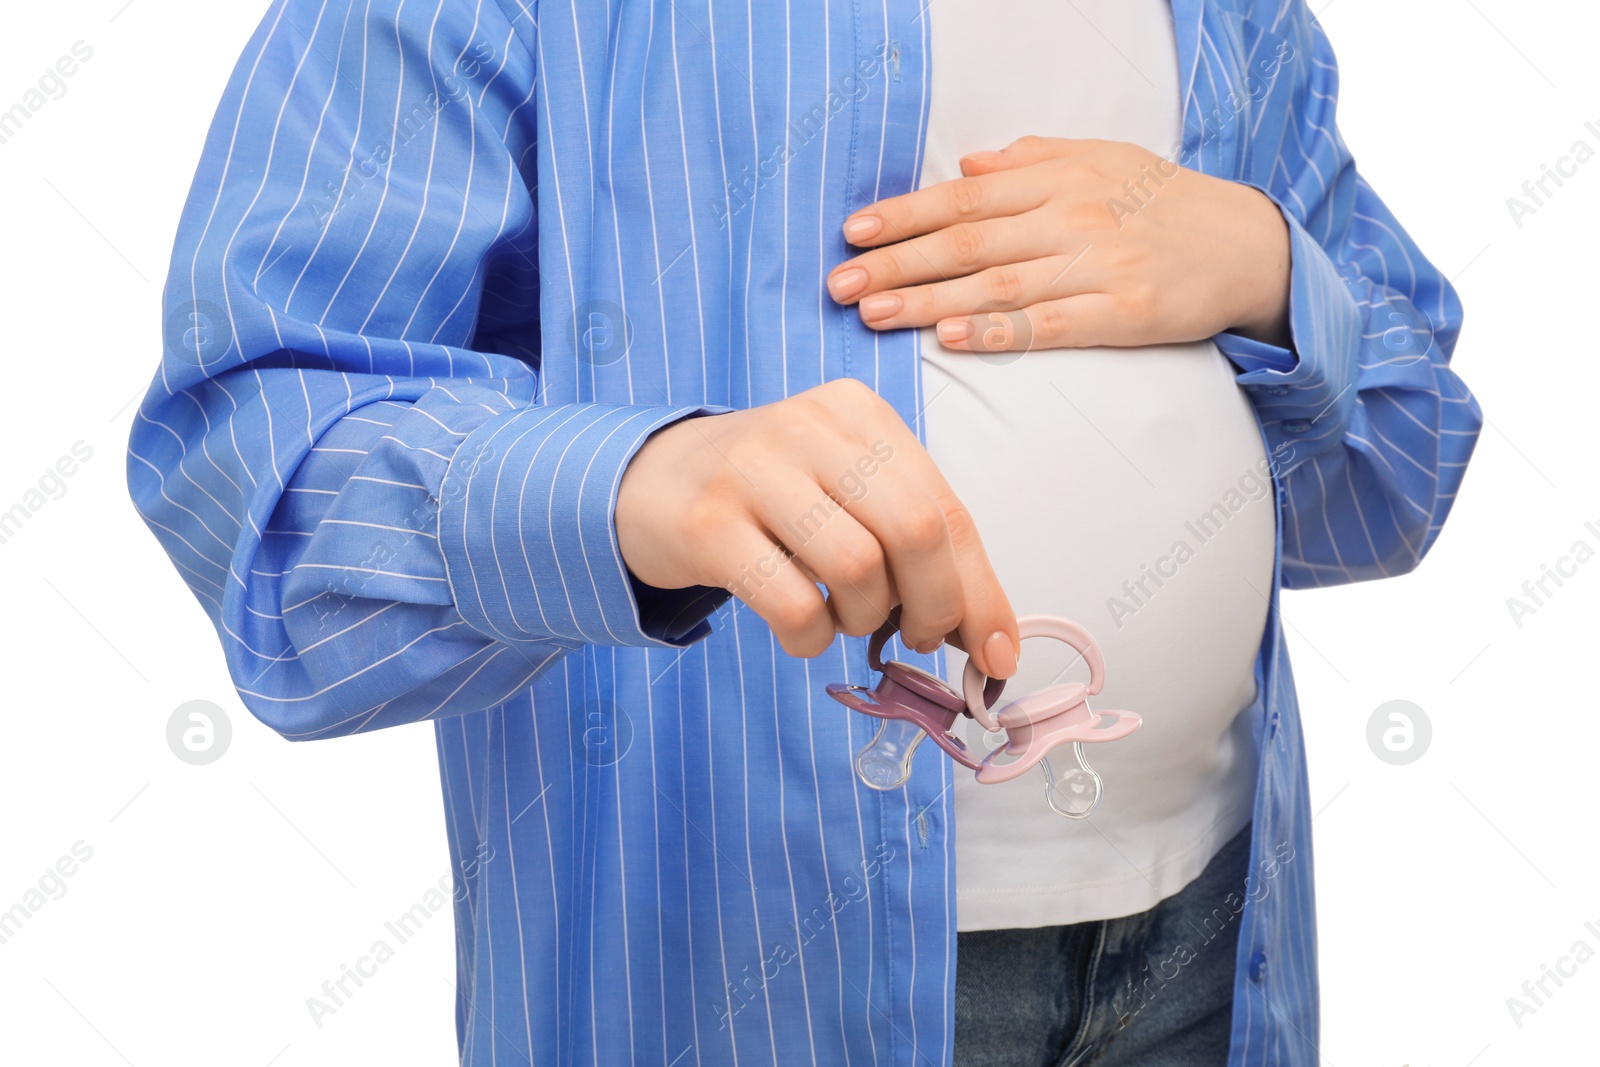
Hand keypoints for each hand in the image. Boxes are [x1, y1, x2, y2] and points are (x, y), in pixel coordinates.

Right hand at [615, 378, 1019, 675]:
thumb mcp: (849, 496)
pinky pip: (791, 602)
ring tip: (844, 618)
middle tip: (915, 639)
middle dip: (933, 607)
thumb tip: (992, 642)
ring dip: (863, 618)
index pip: (947, 509)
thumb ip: (919, 549)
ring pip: (857, 566)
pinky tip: (803, 631)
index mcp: (860, 413)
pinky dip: (811, 638)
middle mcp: (810, 427)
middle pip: (914, 530)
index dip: (980, 591)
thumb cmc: (771, 497)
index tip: (995, 653)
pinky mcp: (707, 523)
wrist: (649, 481)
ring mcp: (754, 470)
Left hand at [826, 135, 1291, 350]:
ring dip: (927, 300)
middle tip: (838, 284)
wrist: (1250, 244)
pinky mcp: (1124, 315)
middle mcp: (1072, 217)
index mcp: (1059, 178)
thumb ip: (1032, 160)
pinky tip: (949, 339)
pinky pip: (1049, 326)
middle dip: (897, 262)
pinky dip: (996, 333)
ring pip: (996, 285)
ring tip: (872, 313)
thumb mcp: (1101, 160)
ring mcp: (1098, 266)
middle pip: (968, 241)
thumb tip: (966, 165)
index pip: (964, 196)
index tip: (853, 232)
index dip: (904, 213)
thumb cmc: (1161, 203)